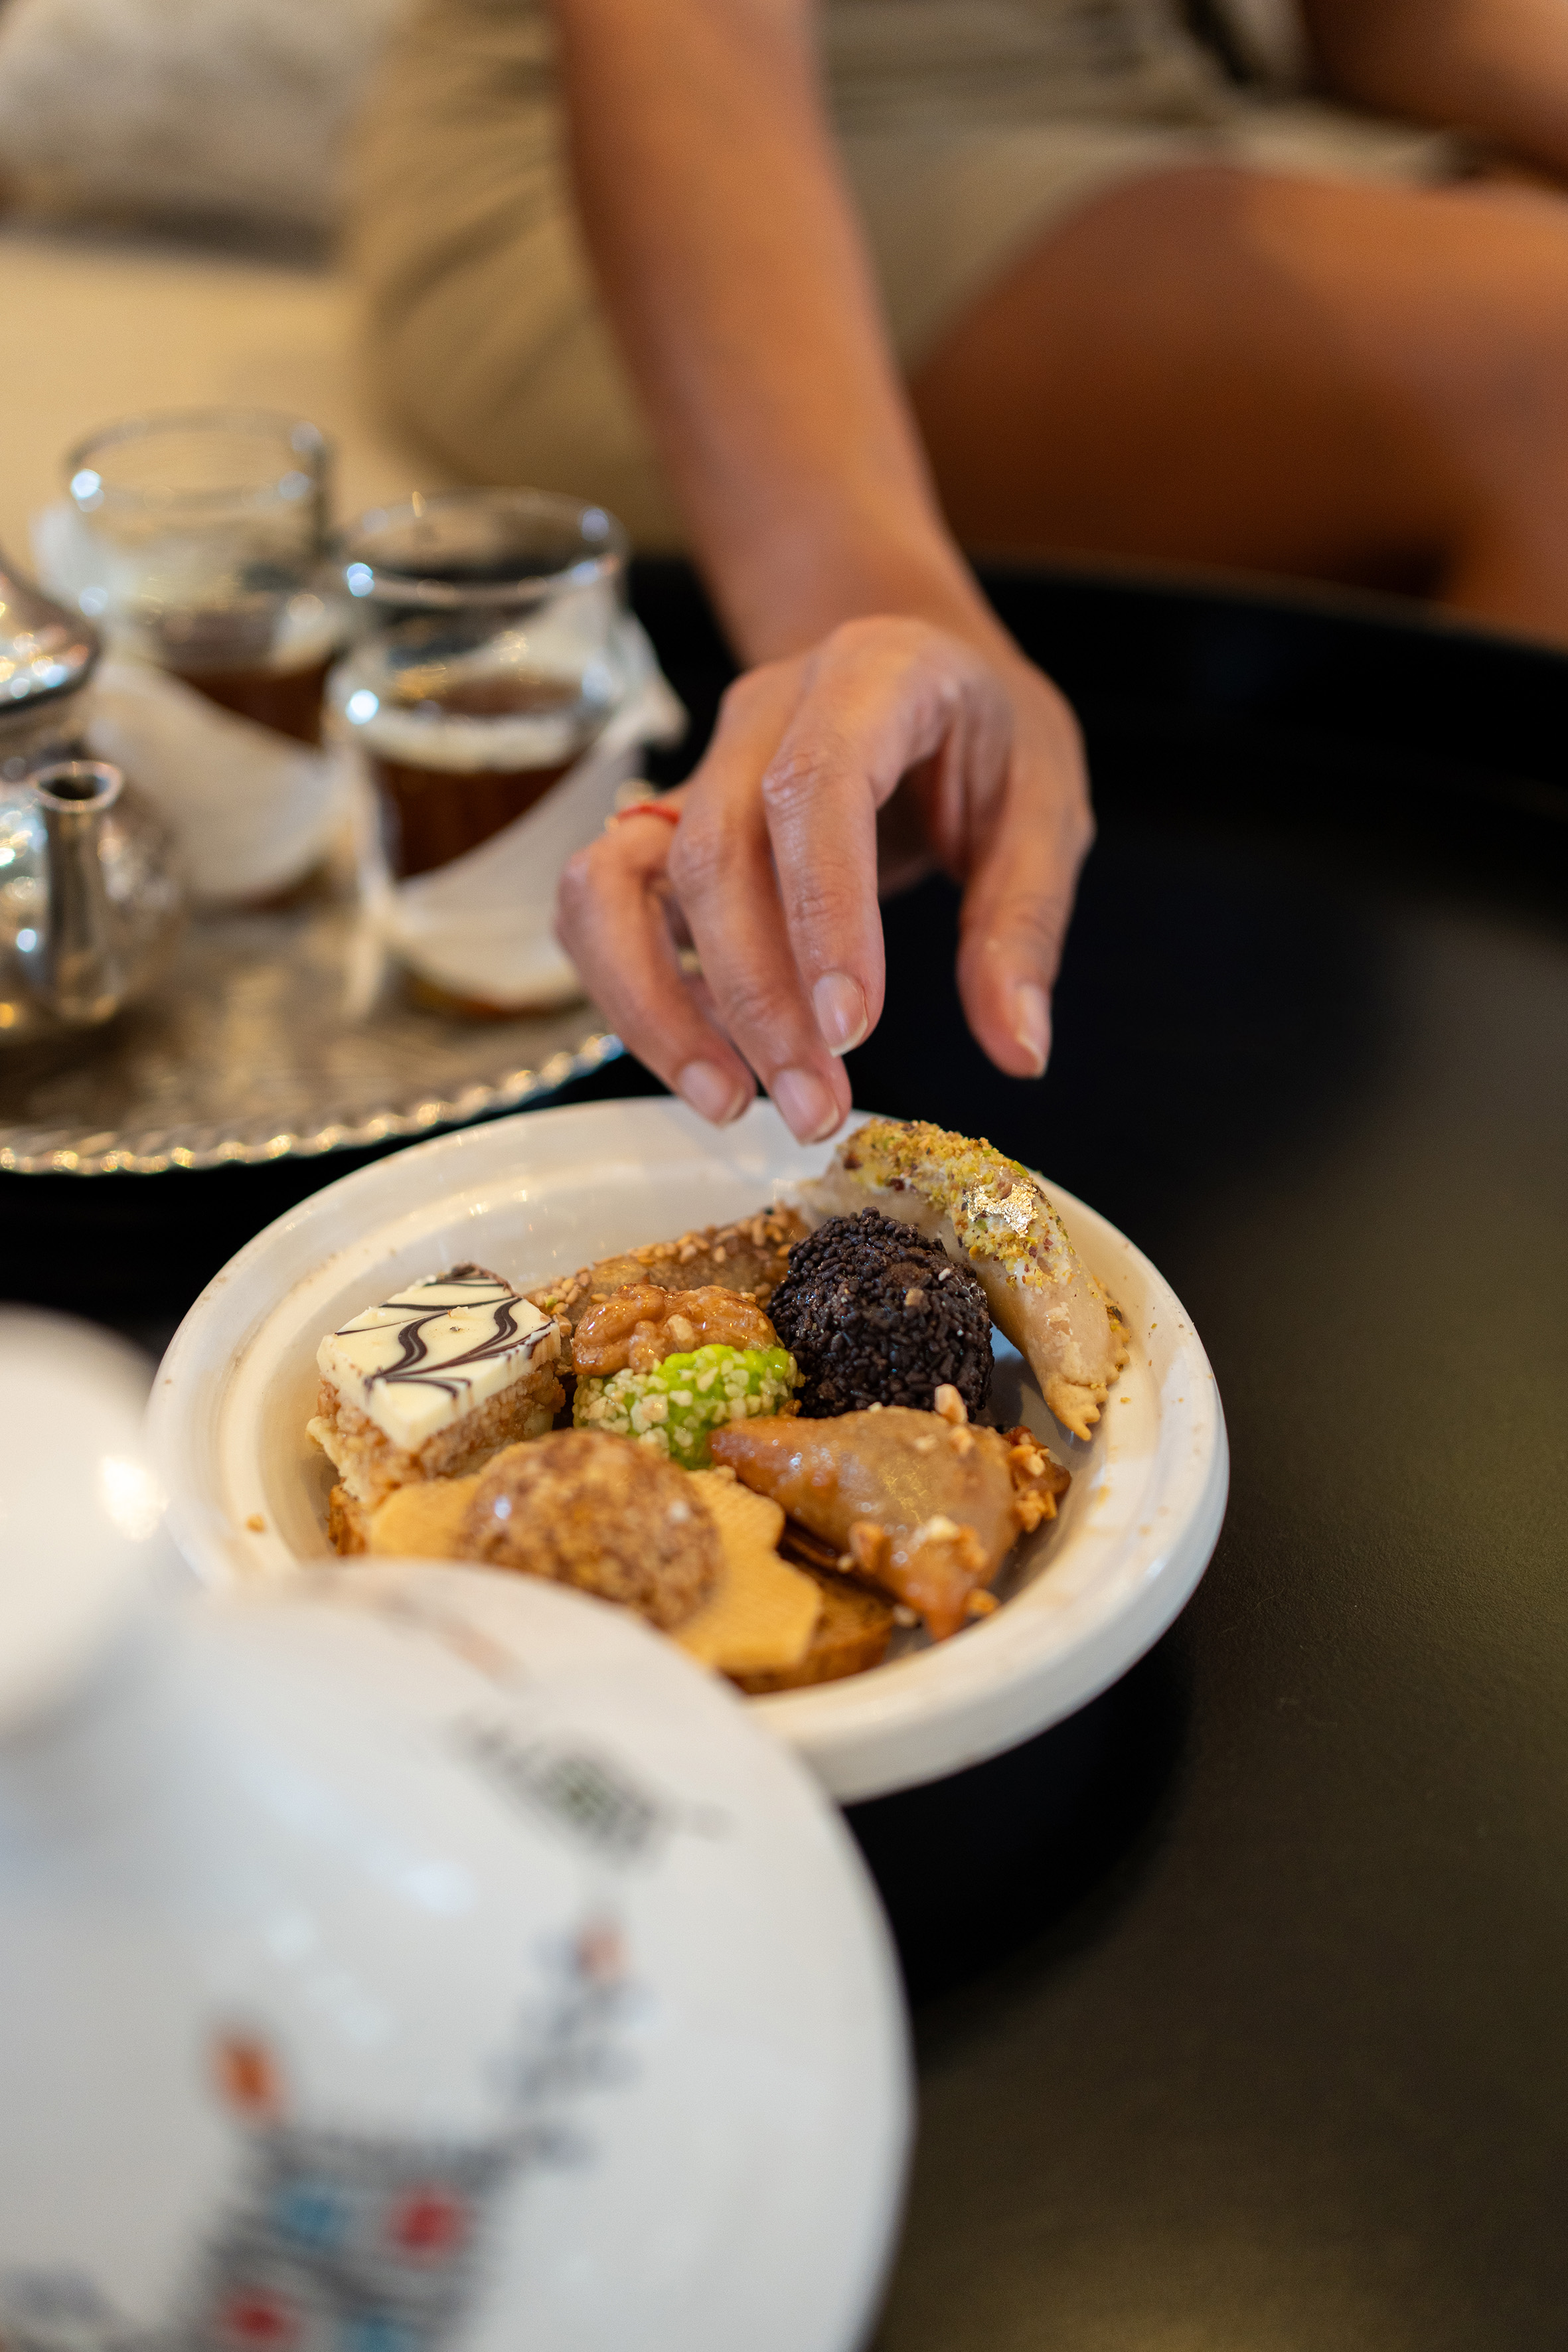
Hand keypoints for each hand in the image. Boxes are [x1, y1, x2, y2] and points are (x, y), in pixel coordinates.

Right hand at [554, 614, 1092, 1141]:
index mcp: (869, 676)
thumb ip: (1024, 925)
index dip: (822, 910)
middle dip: (757, 1000)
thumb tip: (1019, 1049)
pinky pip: (600, 908)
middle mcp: (761, 714)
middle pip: (714, 852)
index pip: (817, 783)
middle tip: (812, 1109)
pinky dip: (632, 994)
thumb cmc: (985, 737)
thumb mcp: (1045, 810)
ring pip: (618, 880)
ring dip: (660, 1007)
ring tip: (731, 1104)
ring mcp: (697, 770)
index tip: (851, 1028)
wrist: (927, 677)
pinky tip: (705, 1063)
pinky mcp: (662, 832)